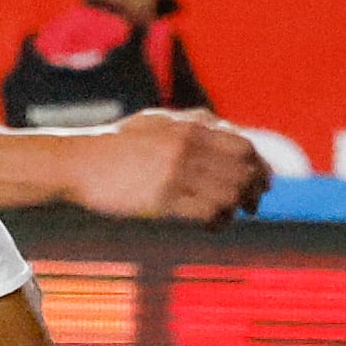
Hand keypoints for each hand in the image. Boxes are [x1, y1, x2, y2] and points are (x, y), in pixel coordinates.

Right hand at [64, 109, 269, 223]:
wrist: (80, 163)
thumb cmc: (119, 143)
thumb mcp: (159, 120)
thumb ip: (195, 122)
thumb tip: (230, 129)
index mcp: (190, 128)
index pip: (244, 147)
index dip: (261, 166)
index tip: (265, 181)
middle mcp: (188, 148)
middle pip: (243, 171)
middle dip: (255, 189)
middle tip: (254, 203)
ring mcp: (176, 174)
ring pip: (229, 193)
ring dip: (237, 207)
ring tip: (232, 214)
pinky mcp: (163, 200)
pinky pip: (207, 213)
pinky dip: (219, 220)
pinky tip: (215, 224)